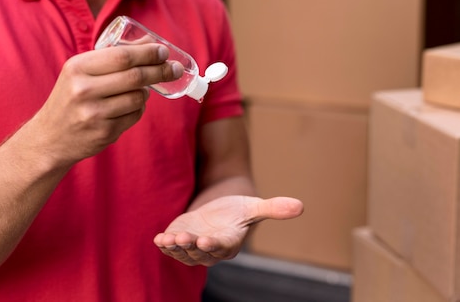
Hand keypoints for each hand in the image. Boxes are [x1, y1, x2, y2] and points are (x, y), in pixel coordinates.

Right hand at [26, 44, 182, 167]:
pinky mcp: (104, 133)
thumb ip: (114, 55)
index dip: (148, 53)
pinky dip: (138, 109)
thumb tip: (150, 41)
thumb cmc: (71, 97)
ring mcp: (94, 114)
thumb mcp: (82, 71)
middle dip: (160, 70)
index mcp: (78, 68)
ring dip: (146, 92)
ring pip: (139, 98)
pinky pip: (135, 115)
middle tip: (174, 68)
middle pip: (135, 77)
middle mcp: (83, 90)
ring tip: (140, 89)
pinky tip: (127, 107)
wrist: (50, 137)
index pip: (122, 56)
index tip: (164, 51)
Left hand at [153, 195, 303, 266]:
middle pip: (200, 252)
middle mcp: (210, 249)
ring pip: (183, 253)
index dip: (214, 245)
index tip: (207, 240)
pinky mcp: (179, 240)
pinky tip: (158, 238)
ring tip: (168, 238)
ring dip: (175, 247)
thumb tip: (301, 206)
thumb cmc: (238, 209)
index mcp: (229, 243)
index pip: (222, 248)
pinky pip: (170, 247)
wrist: (220, 208)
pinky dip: (164, 244)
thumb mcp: (254, 207)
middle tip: (185, 237)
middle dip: (191, 246)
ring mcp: (193, 246)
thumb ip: (274, 209)